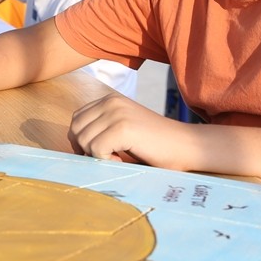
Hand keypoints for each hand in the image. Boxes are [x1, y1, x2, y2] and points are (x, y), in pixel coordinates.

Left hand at [67, 93, 186, 167]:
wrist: (186, 146)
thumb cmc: (155, 145)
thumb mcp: (123, 129)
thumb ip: (100, 129)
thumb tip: (74, 146)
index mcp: (109, 100)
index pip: (76, 120)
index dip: (84, 140)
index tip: (104, 151)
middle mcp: (110, 102)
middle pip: (75, 130)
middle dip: (86, 149)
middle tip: (110, 156)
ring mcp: (116, 113)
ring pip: (83, 141)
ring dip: (98, 156)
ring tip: (119, 157)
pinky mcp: (122, 128)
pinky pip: (96, 150)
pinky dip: (106, 161)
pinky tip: (122, 159)